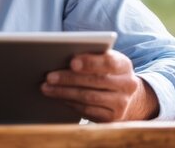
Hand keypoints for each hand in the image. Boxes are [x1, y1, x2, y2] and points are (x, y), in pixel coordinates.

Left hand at [40, 50, 158, 121]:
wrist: (125, 97)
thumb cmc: (106, 73)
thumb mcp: (103, 61)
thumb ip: (90, 57)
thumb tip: (61, 56)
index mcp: (124, 65)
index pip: (109, 62)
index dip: (90, 62)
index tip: (72, 62)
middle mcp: (127, 85)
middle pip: (96, 81)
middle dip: (69, 78)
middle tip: (49, 77)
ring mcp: (121, 103)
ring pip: (89, 97)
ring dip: (64, 92)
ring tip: (47, 87)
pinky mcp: (112, 118)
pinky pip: (87, 111)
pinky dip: (70, 103)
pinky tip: (58, 97)